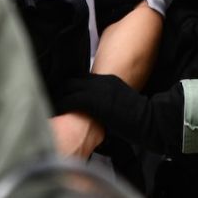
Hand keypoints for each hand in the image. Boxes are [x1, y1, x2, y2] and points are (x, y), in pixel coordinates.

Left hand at [54, 74, 183, 154]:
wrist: (147, 119)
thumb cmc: (136, 118)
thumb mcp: (121, 104)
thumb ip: (107, 103)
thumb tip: (97, 114)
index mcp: (107, 81)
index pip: (81, 78)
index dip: (69, 87)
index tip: (60, 94)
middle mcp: (100, 82)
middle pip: (72, 81)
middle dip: (60, 91)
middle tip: (50, 101)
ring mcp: (97, 90)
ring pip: (68, 88)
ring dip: (58, 98)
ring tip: (50, 108)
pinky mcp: (94, 101)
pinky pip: (71, 100)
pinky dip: (61, 106)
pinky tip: (56, 113)